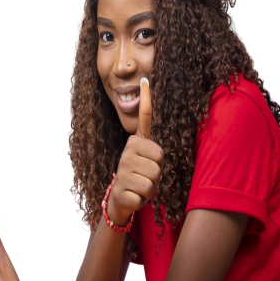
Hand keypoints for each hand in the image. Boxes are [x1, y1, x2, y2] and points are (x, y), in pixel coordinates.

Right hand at [108, 78, 163, 225]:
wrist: (120, 199)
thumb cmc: (138, 176)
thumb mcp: (146, 161)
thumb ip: (152, 149)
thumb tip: (151, 130)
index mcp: (136, 142)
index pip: (144, 118)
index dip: (145, 99)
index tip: (145, 80)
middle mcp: (127, 150)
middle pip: (160, 161)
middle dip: (158, 175)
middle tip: (146, 177)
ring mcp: (122, 169)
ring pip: (154, 179)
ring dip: (151, 189)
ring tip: (141, 186)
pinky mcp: (121, 188)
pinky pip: (145, 194)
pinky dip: (142, 200)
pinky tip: (134, 196)